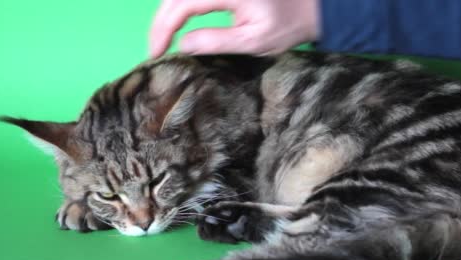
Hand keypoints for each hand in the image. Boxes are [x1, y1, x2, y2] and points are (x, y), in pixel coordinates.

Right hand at [149, 0, 318, 57]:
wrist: (307, 7)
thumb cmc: (286, 26)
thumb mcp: (254, 42)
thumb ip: (217, 42)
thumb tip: (183, 45)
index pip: (183, 3)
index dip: (164, 27)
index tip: (156, 52)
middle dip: (160, 22)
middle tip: (154, 51)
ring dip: (166, 14)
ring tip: (160, 41)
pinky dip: (178, 8)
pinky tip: (174, 26)